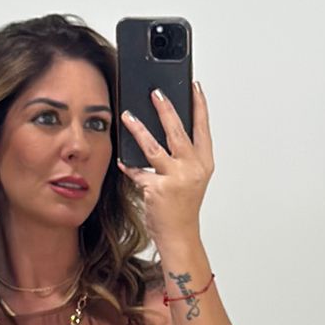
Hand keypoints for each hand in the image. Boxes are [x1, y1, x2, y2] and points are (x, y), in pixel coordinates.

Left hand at [116, 82, 213, 252]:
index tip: (194, 87)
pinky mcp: (157, 189)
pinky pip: (138, 171)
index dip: (199, 106)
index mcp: (203, 164)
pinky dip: (128, 165)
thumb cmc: (183, 209)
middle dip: (165, 108)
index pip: (202, 128)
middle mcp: (192, 169)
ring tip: (127, 115)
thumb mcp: (190, 179)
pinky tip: (121, 158)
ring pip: (153, 146)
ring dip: (138, 129)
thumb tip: (165, 133)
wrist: (179, 237)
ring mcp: (175, 179)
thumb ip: (182, 157)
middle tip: (155, 93)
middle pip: (177, 131)